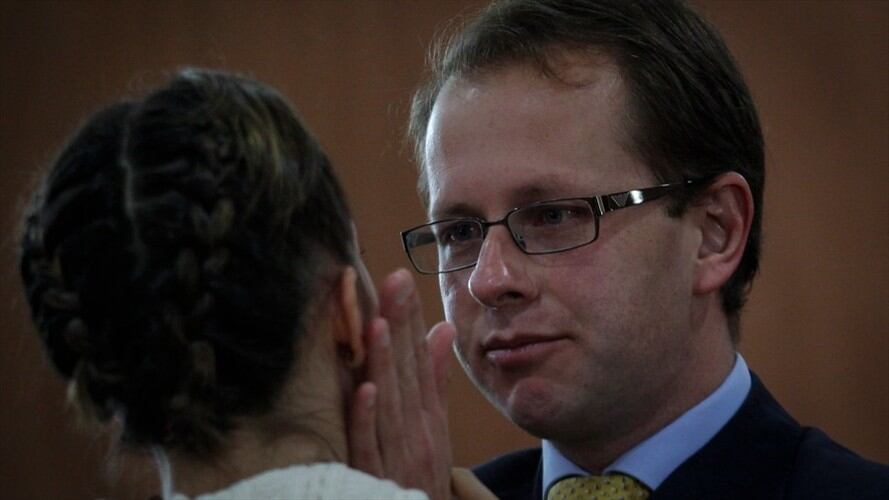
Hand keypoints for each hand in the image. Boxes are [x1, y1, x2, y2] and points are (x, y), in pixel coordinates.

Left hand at [349, 269, 454, 499]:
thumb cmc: (423, 474)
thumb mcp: (437, 426)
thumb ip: (436, 380)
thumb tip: (442, 329)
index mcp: (428, 415)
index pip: (420, 359)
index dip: (412, 319)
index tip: (403, 280)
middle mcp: (417, 430)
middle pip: (407, 371)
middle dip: (400, 325)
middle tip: (394, 282)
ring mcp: (397, 453)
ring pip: (390, 402)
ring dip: (384, 362)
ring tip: (379, 323)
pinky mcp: (374, 476)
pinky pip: (370, 445)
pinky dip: (368, 417)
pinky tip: (365, 389)